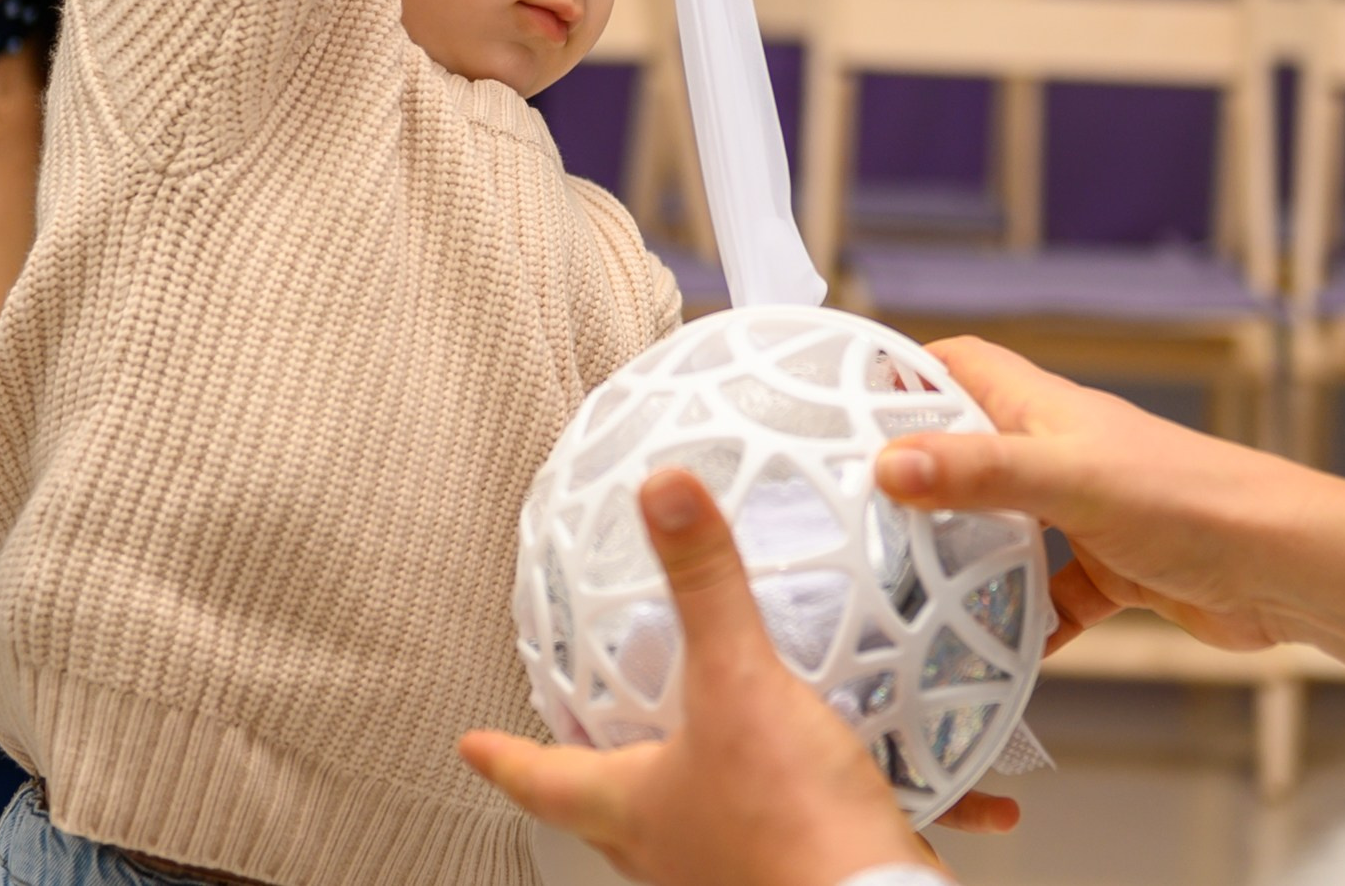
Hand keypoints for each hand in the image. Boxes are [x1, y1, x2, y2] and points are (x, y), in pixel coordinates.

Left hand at [461, 468, 1015, 885]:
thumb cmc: (793, 830)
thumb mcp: (739, 682)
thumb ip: (705, 584)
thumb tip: (665, 496)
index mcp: (639, 808)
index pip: (547, 779)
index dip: (506, 755)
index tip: (474, 744)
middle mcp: (677, 852)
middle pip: (617, 815)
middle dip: (602, 776)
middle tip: (589, 744)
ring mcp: (737, 870)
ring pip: (699, 828)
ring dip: (702, 787)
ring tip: (720, 741)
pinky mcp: (798, 870)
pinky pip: (796, 830)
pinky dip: (826, 798)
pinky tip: (870, 768)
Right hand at [874, 338, 1294, 656]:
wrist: (1287, 567)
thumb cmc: (1194, 500)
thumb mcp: (1069, 480)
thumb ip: (978, 472)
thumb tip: (888, 464)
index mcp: (1047, 411)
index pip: (961, 364)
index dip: (904, 371)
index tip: (841, 402)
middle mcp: (1063, 453)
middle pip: (973, 451)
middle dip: (919, 480)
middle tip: (856, 515)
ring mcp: (1090, 514)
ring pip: (1007, 532)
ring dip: (967, 561)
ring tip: (908, 593)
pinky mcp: (1116, 571)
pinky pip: (1051, 599)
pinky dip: (1024, 624)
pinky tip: (995, 654)